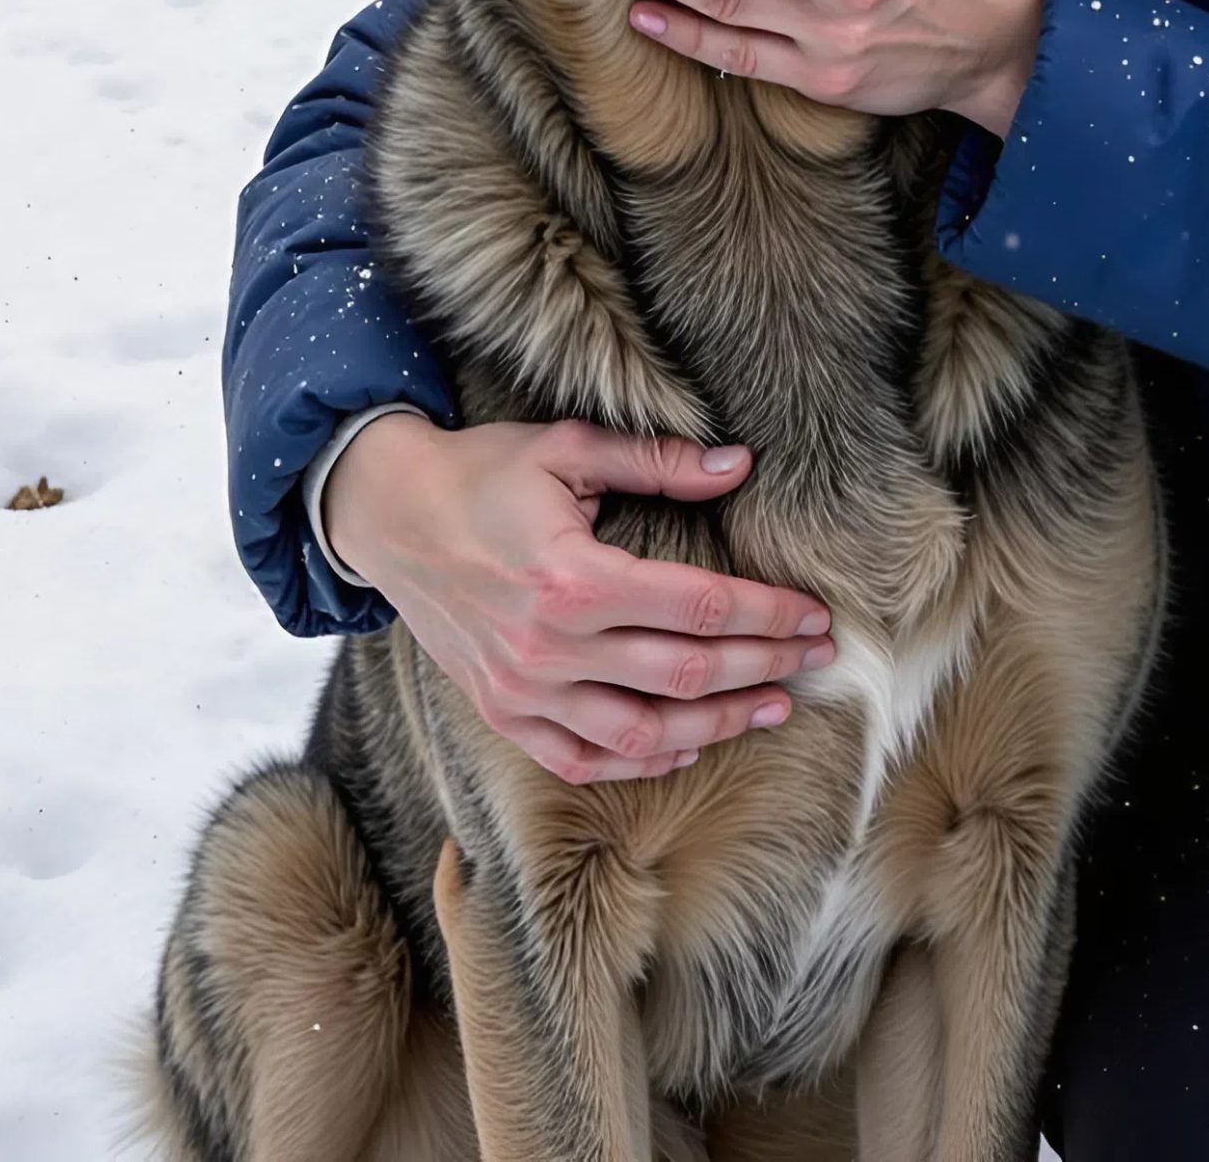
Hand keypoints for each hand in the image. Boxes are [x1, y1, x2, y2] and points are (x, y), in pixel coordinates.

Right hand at [322, 412, 834, 784]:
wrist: (389, 517)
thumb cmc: (484, 473)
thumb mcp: (568, 448)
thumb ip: (658, 461)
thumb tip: (740, 463)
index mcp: (574, 577)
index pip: (700, 607)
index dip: (768, 613)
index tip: (815, 614)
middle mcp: (551, 645)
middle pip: (686, 674)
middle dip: (764, 666)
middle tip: (819, 659)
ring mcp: (524, 690)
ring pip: (643, 730)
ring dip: (718, 724)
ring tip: (773, 707)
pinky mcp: (502, 713)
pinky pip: (581, 759)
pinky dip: (640, 760)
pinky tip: (685, 745)